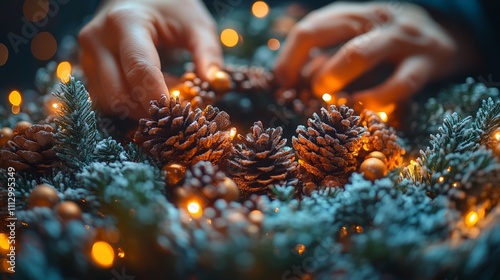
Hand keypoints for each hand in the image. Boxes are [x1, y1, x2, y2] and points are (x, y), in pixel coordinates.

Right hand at [79, 0, 221, 118]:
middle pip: (118, 94)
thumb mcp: (196, 23)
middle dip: (149, 110)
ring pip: (109, 102)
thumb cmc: (170, 8)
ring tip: (165, 97)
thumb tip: (216, 83)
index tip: (180, 114)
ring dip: (139, 110)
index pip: (139, 70)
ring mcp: (87, 56)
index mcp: (124, 22)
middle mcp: (97, 39)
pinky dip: (129, 106)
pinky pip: (105, 100)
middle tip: (177, 112)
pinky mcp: (87, 69)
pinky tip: (149, 95)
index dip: (159, 98)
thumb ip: (208, 52)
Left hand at [274, 2, 479, 111]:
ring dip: (334, 76)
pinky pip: (399, 83)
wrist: (447, 34)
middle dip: (302, 63)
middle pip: (327, 31)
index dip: (288, 59)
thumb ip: (325, 58)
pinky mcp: (427, 62)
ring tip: (327, 96)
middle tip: (303, 91)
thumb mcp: (354, 41)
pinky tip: (363, 107)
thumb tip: (292, 83)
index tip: (281, 85)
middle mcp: (374, 19)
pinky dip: (376, 99)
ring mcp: (402, 38)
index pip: (308, 29)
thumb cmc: (386, 44)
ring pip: (359, 52)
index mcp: (351, 14)